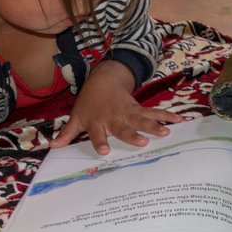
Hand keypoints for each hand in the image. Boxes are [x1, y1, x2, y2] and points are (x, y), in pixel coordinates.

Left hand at [52, 60, 181, 153]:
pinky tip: (179, 120)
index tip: (104, 151)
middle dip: (133, 135)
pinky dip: (167, 116)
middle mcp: (114, 118)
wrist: (103, 80)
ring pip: (143, 119)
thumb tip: (52, 147)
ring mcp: (129, 113)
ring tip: (166, 131)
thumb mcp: (76, 117)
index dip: (100, 142)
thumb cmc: (89, 103)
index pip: (98, 135)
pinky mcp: (140, 108)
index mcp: (98, 122)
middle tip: (143, 142)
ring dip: (155, 125)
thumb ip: (67, 134)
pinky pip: (154, 113)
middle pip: (124, 128)